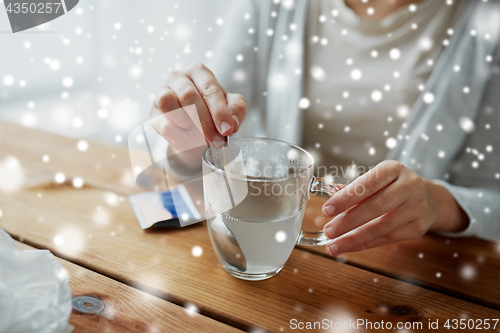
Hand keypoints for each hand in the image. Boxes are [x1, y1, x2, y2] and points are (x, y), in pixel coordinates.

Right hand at [150, 63, 246, 166]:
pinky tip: (187, 139)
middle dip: (205, 122)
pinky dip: (177, 135)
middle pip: (188, 96)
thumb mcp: (231, 109)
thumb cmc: (214, 114)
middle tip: (216, 141)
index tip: (227, 129)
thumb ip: (236, 110)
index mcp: (199, 72)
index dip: (219, 111)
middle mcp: (178, 77)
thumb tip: (232, 122)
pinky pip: (161, 123)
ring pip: (169, 104)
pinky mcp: (152, 112)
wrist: (195, 132)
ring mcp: (161, 92)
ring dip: (188, 125)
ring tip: (200, 136)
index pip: (209, 89)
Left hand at [321, 160, 468, 255]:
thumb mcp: (376, 180)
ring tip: (333, 246)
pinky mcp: (418, 227)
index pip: (368, 183)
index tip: (327, 209)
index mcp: (393, 169)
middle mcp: (408, 186)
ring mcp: (416, 208)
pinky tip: (349, 247)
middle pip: (375, 206)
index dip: (346, 197)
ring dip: (354, 238)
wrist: (428, 199)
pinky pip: (387, 239)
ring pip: (381, 226)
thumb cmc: (392, 187)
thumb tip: (329, 196)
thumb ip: (353, 188)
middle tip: (328, 231)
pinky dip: (364, 244)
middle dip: (348, 221)